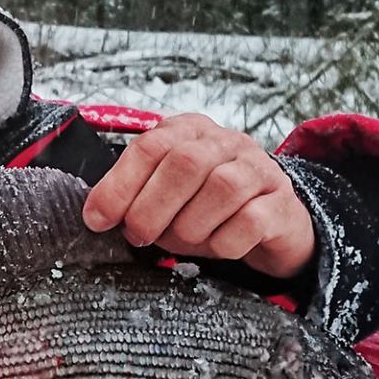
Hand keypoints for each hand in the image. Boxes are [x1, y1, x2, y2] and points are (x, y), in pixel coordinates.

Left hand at [82, 112, 314, 278]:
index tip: (97, 219)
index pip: (150, 147)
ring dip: (191, 225)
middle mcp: (226, 142)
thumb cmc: (208, 211)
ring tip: (183, 241)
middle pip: (185, 163)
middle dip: (153, 207)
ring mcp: (259, 169)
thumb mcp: (168, 199)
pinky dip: (225, 241)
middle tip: (140, 237)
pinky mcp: (281, 203)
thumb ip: (136, 198)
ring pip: (222, 188)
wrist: (271, 226)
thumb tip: (98, 215)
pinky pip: (251, 220)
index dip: (118, 185)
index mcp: (190, 131)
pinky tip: (218, 247)